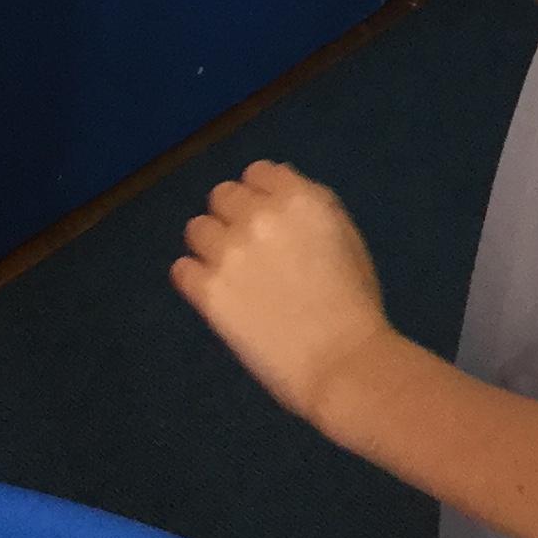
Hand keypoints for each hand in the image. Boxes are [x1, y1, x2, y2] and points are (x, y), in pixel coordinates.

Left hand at [172, 160, 394, 426]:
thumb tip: (276, 195)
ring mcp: (229, 252)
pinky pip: (182, 270)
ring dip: (211, 247)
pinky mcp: (208, 290)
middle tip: (249, 252)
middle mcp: (259, 216)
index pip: (258, 172)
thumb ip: (308, 209)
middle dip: (234, 218)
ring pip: (196, 229)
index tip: (268, 222)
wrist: (345, 365)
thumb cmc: (356, 306)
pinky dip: (195, 281)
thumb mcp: (344, 238)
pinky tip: (216, 297)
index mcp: (298, 199)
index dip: (261, 195)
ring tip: (232, 277)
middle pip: (222, 195)